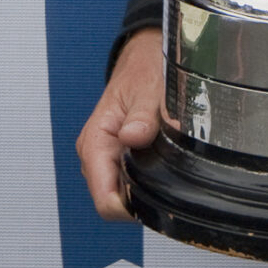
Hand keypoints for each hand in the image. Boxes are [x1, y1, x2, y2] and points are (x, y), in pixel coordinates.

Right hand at [77, 29, 164, 221]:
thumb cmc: (143, 70)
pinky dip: (146, 180)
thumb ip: (143, 114)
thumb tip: (134, 136)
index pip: (104, 199)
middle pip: (113, 202)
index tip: (160, 197)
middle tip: (173, 178)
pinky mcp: (117, 158)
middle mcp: (95, 154)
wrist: (142, 59)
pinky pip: (129, 182)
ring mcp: (105, 158)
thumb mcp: (149, 87)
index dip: (131, 208)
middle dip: (141, 198)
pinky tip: (163, 163)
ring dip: (144, 189)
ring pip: (121, 195)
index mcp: (95, 141)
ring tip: (169, 166)